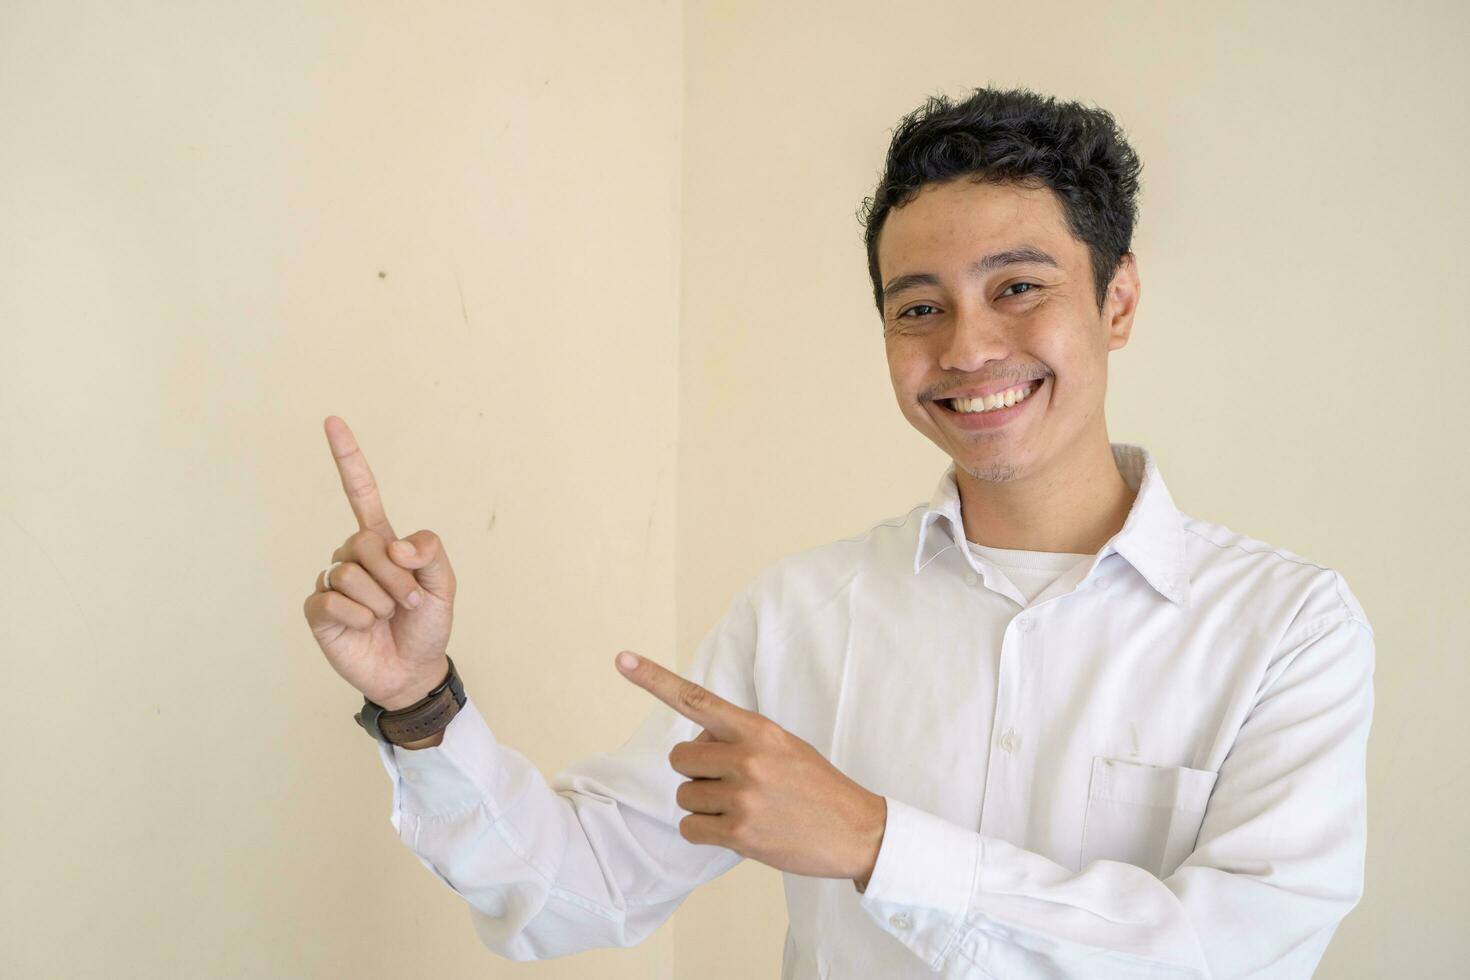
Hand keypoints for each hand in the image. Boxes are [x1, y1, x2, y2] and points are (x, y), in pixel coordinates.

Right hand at [301, 416, 457, 709]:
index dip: (348, 458)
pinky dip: (357, 616)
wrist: (413, 671)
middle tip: (410, 602)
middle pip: (362, 540)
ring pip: (349, 571)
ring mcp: (334, 583)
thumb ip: (430, 554)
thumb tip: (396, 546)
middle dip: (395, 576)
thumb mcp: (445, 586)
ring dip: (380, 600)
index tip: (333, 421)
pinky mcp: (319, 611)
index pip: (360, 492)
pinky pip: (332, 599)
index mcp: (383, 542)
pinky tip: (364, 628)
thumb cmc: (427, 626)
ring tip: (388, 617)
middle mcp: (354, 556)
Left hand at [614, 650, 886, 882]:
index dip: (655, 679)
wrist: (857, 831)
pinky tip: (736, 830)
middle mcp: (747, 758)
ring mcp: (743, 797)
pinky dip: (704, 832)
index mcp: (758, 729)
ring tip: (743, 807)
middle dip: (695, 771)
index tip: (622, 660)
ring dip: (703, 804)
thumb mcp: (784, 745)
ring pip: (685, 795)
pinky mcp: (740, 834)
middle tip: (729, 782)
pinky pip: (690, 829)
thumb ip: (739, 738)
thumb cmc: (815, 786)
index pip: (697, 699)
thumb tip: (695, 744)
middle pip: (680, 758)